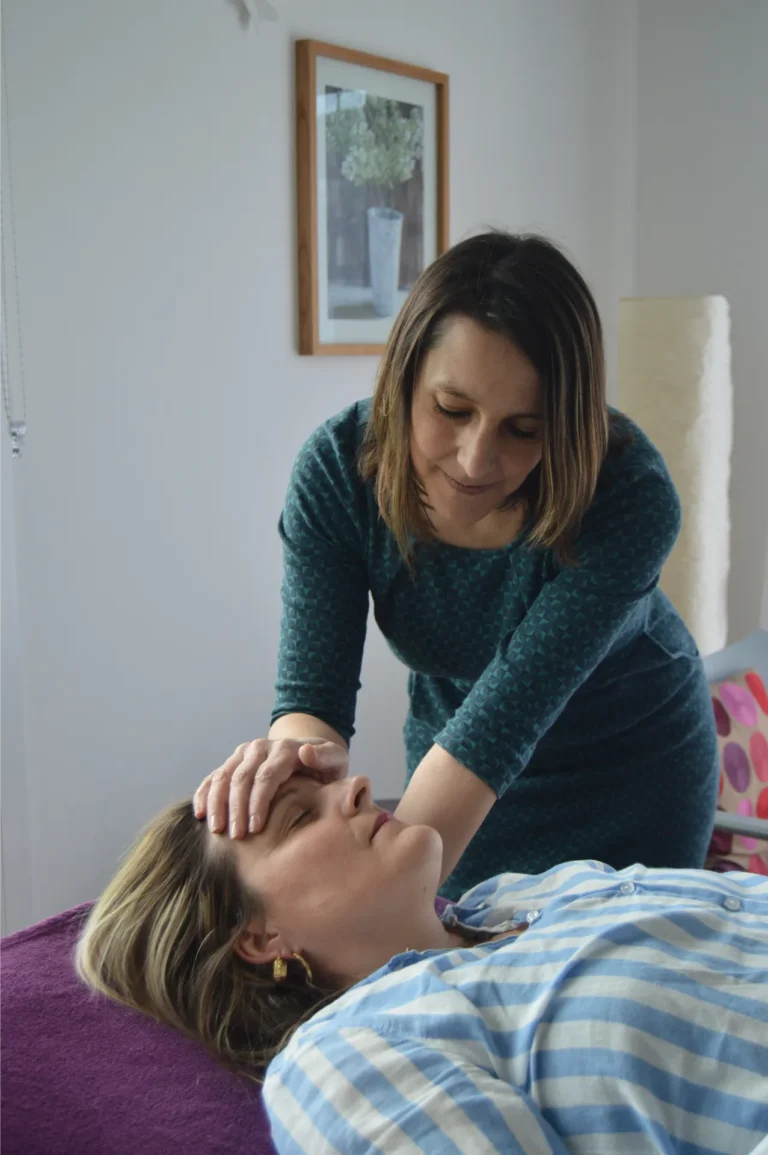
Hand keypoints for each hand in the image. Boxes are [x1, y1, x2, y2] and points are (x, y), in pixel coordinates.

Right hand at [193, 738, 348, 837]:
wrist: (310, 752)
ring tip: (216, 829)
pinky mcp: (233, 761)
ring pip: (223, 776)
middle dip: (236, 808)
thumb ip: (325, 758)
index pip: (266, 777)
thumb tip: (306, 752)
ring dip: (217, 803)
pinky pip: (214, 776)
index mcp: (285, 749)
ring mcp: (243, 753)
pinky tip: (200, 813)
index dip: (258, 803)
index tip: (255, 829)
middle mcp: (260, 748)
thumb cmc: (326, 766)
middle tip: (235, 837)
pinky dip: (204, 793)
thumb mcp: (335, 760)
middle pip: (241, 778)